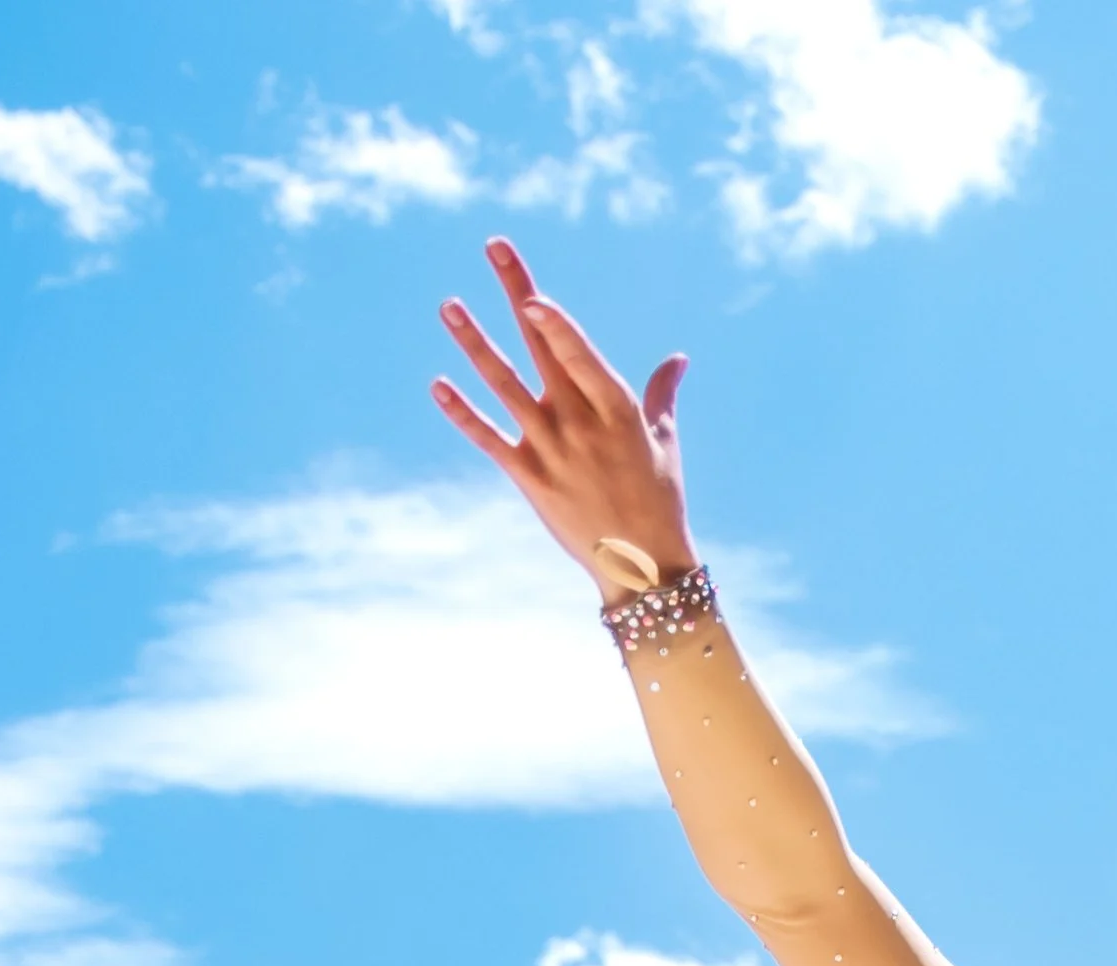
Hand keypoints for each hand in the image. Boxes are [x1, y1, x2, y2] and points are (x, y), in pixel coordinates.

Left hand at [431, 235, 694, 596]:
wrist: (643, 569)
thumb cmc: (659, 501)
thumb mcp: (663, 442)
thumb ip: (661, 395)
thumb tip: (678, 359)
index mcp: (617, 408)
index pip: (579, 354)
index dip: (555, 323)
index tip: (534, 295)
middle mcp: (581, 423)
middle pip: (542, 347)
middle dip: (518, 294)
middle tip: (494, 246)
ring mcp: (552, 450)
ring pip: (506, 386)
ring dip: (475, 344)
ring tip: (449, 305)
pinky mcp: (531, 479)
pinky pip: (490, 440)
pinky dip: (463, 413)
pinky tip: (438, 384)